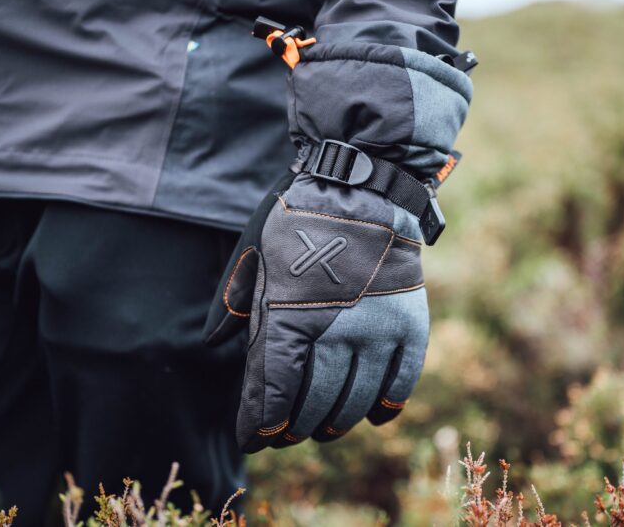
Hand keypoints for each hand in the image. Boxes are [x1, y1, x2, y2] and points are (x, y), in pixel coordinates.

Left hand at [203, 172, 428, 452]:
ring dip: (335, 423)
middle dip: (294, 428)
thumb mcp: (255, 250)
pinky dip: (385, 405)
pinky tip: (373, 416)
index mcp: (289, 316)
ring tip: (325, 429)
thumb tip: (214, 344)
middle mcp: (334, 332)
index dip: (260, 424)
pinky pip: (400, 382)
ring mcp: (377, 331)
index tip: (254, 438)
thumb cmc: (303, 218)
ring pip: (354, 401)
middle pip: (312, 404)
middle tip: (286, 434)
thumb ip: (234, 301)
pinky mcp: (409, 326)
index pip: (271, 392)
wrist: (367, 185)